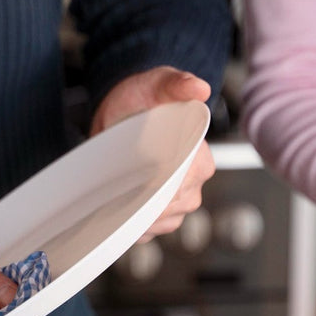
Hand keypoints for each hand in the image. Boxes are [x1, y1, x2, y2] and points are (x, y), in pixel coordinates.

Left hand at [91, 66, 215, 240]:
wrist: (125, 111)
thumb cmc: (143, 98)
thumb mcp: (157, 84)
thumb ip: (177, 84)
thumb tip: (198, 87)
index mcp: (201, 161)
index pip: (181, 187)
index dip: (154, 188)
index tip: (130, 180)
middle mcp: (195, 186)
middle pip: (171, 209)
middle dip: (142, 203)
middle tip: (114, 188)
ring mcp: (180, 204)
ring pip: (160, 222)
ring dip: (136, 217)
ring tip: (114, 199)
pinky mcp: (162, 214)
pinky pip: (150, 230)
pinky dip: (133, 226)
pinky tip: (118, 212)